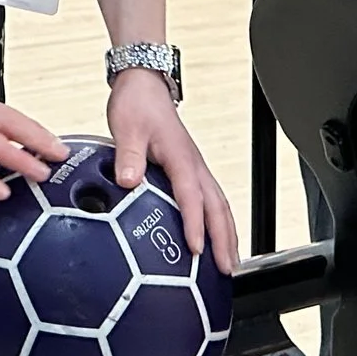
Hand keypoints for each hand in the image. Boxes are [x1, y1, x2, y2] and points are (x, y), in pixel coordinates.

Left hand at [108, 71, 238, 273]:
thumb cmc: (137, 105)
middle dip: (225, 239)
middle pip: (218, 207)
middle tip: (227, 269)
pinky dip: (218, 223)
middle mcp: (195, 165)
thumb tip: (127, 181)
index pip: (191, 196)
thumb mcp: (127, 127)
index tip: (196, 249)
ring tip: (230, 264)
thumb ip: (128, 155)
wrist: (144, 86)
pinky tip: (215, 240)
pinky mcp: (192, 171)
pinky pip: (211, 200)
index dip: (194, 224)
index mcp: (181, 158)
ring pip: (220, 206)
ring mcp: (196, 169)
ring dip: (227, 235)